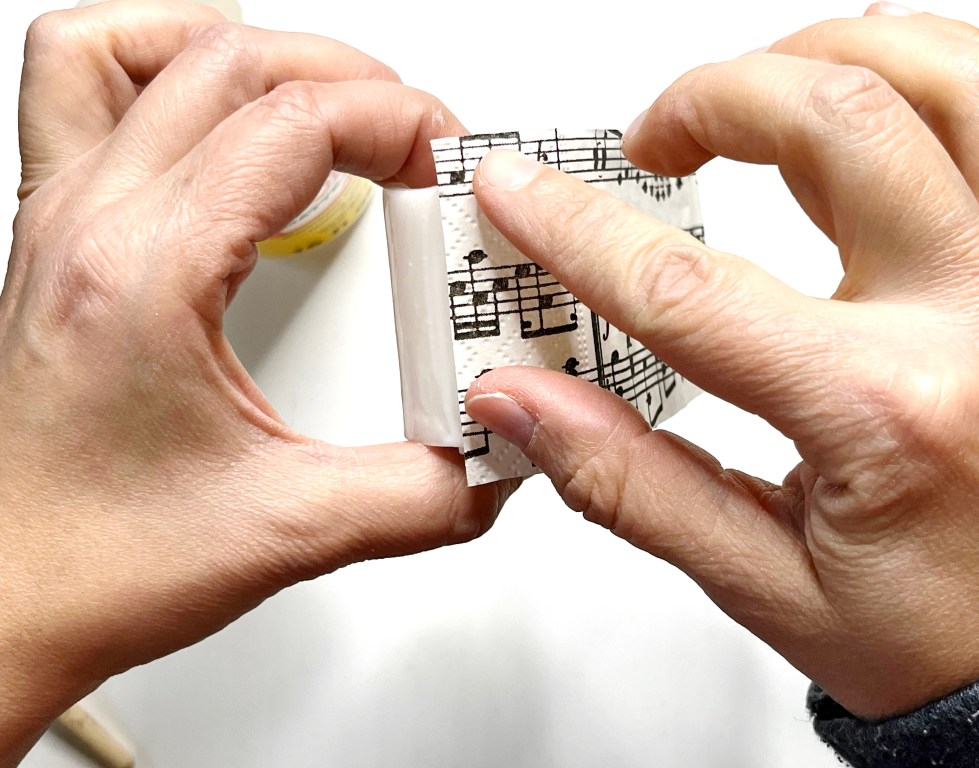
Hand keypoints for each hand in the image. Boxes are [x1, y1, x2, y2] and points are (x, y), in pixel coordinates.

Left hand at [0, 2, 512, 760]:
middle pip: (230, 61)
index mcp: (148, 275)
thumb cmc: (91, 564)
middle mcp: (90, 227)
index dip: (393, 118)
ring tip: (319, 95)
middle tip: (411, 137)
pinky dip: (156, 63)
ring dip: (244, 47)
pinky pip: (80, 87)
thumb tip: (496, 455)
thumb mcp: (289, 533)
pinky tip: (215, 110)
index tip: (444, 159)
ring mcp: (59, 222)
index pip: (293, 122)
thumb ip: (422, 496)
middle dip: (350, 77)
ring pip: (134, 45)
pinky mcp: (55, 240)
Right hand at [465, 4, 978, 718]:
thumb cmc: (929, 633)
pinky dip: (921, 71)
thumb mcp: (759, 580)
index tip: (518, 192)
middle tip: (650, 144)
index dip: (579, 229)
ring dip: (820, 58)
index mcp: (888, 415)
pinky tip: (858, 97)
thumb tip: (521, 402)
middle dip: (709, 101)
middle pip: (835, 122)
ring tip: (748, 95)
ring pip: (946, 78)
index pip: (691, 292)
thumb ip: (627, 484)